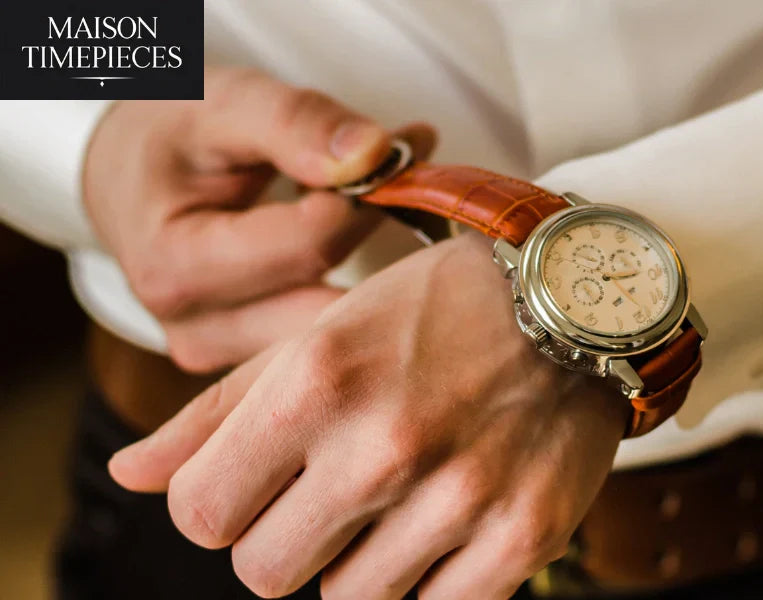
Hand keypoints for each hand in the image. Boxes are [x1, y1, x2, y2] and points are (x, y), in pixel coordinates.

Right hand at [84, 66, 436, 372]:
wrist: (126, 177)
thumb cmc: (174, 136)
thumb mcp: (224, 105)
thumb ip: (296, 124)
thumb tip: (376, 154)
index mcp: (176, 265)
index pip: (311, 243)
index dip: (371, 193)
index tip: (411, 148)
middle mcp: (195, 329)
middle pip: (327, 300)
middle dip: (386, 247)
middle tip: (419, 192)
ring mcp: (222, 357)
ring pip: (334, 336)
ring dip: (379, 282)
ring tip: (392, 217)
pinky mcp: (246, 366)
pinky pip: (320, 345)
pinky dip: (355, 303)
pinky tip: (370, 259)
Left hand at [109, 233, 627, 598]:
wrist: (575, 302)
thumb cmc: (434, 313)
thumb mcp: (318, 336)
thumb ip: (217, 412)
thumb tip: (131, 477)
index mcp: (316, 384)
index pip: (202, 515)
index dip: (222, 504)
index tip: (261, 483)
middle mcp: (383, 446)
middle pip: (266, 573)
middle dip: (288, 538)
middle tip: (338, 489)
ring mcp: (459, 498)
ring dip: (364, 561)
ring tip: (407, 494)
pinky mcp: (523, 535)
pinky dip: (434, 580)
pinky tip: (452, 521)